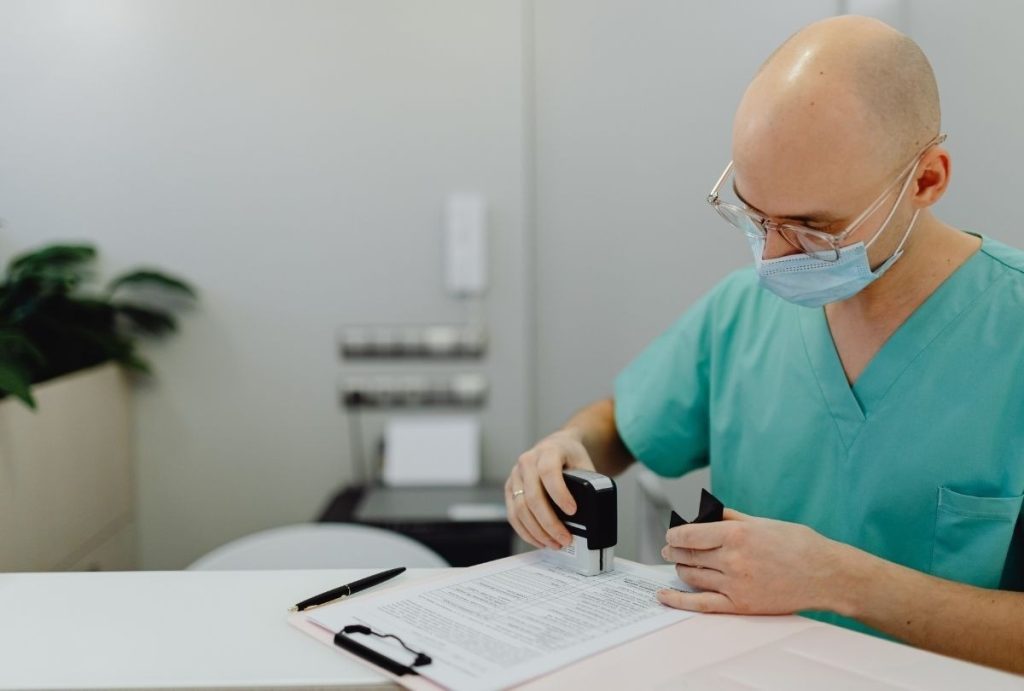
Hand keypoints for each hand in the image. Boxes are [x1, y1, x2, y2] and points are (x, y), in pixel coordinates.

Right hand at [505, 429, 595, 549]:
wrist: (556, 446)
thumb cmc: (571, 457)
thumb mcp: (584, 463)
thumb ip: (588, 484)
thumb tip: (593, 515)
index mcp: (548, 451)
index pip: (549, 472)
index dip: (559, 493)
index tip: (572, 511)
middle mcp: (527, 462)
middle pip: (533, 497)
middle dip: (549, 522)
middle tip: (565, 538)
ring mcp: (515, 475)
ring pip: (520, 509)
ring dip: (538, 531)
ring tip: (555, 544)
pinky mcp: (509, 489)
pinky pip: (513, 514)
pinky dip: (526, 532)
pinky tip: (540, 540)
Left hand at [657, 508, 848, 614]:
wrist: (826, 575)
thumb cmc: (798, 545)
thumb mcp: (761, 522)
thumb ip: (729, 519)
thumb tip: (703, 516)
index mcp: (737, 535)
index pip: (689, 534)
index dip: (674, 534)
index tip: (671, 534)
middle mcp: (733, 560)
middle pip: (688, 554)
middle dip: (673, 549)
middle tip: (669, 547)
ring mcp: (735, 584)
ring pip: (692, 576)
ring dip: (680, 568)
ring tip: (679, 562)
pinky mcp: (740, 605)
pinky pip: (701, 604)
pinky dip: (679, 600)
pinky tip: (664, 595)